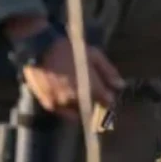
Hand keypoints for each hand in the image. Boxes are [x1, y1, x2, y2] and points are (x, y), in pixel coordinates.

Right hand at [6, 17, 123, 117]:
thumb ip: (108, 72)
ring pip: (77, 111)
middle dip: (93, 100)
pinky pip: (63, 111)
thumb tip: (120, 86)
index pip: (107, 101)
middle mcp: (78, 100)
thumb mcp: (93, 55)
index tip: (106, 92)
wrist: (40, 49)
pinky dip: (66, 106)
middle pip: (92, 107)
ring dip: (79, 104)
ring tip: (75, 88)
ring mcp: (62, 105)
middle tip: (88, 87)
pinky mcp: (49, 106)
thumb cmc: (69, 50)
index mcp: (91, 87)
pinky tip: (64, 92)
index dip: (108, 97)